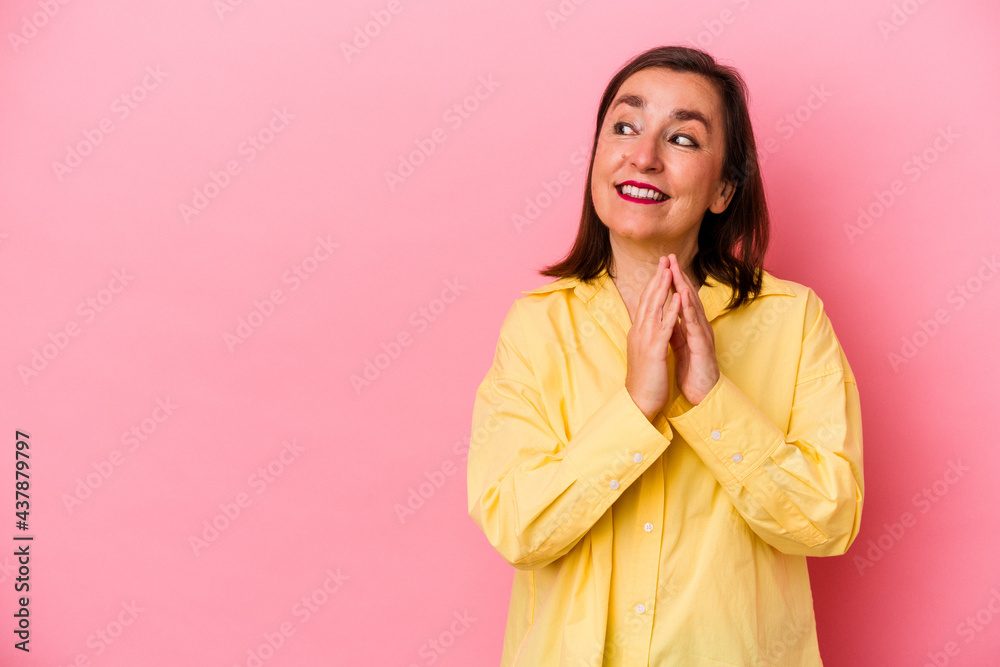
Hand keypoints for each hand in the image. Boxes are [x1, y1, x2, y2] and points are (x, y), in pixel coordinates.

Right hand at [624, 256, 682, 420]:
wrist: (639, 401)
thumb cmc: (644, 380)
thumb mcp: (645, 353)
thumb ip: (647, 336)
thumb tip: (649, 325)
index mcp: (638, 332)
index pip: (645, 304)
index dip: (653, 286)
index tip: (660, 270)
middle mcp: (639, 332)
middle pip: (648, 300)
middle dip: (657, 279)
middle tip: (664, 260)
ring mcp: (645, 339)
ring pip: (654, 307)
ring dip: (663, 287)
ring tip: (669, 270)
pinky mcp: (654, 350)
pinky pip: (665, 325)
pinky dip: (672, 309)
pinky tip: (678, 296)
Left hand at [665, 254, 719, 404]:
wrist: (703, 395)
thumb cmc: (693, 372)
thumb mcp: (680, 347)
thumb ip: (676, 330)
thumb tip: (668, 317)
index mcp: (691, 327)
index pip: (681, 300)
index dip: (673, 282)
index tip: (663, 265)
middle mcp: (698, 327)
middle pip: (687, 297)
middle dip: (678, 276)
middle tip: (669, 257)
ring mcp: (702, 335)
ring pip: (692, 306)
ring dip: (684, 286)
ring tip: (675, 269)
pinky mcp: (702, 346)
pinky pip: (694, 325)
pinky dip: (688, 309)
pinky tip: (683, 296)